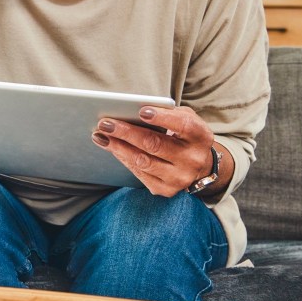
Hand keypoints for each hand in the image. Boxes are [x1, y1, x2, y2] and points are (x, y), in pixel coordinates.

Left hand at [91, 105, 221, 196]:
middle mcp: (193, 160)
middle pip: (155, 144)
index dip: (162, 118)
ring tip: (101, 135)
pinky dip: (123, 158)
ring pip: (143, 161)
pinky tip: (111, 147)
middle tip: (105, 123)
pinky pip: (139, 173)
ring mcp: (180, 178)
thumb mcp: (184, 119)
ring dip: (118, 147)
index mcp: (200, 136)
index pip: (182, 125)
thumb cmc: (185, 135)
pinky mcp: (166, 190)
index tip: (141, 111)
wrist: (200, 166)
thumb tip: (133, 111)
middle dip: (126, 132)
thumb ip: (167, 113)